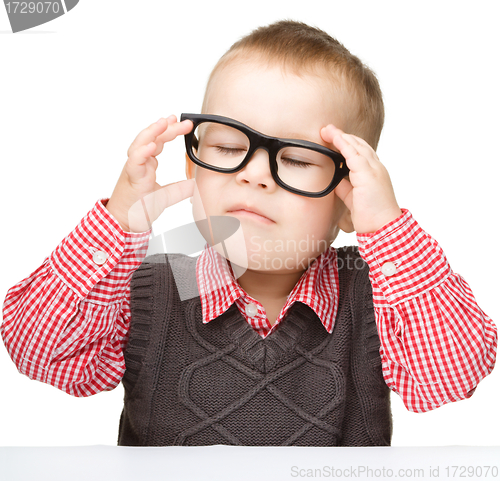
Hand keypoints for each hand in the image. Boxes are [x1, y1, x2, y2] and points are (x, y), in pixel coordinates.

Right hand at [106, 115, 194, 231]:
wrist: (126, 223)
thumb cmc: (140, 208)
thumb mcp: (167, 196)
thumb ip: (181, 188)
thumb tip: (196, 183)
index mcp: (147, 164)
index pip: (160, 141)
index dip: (170, 131)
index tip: (184, 123)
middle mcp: (139, 163)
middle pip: (151, 138)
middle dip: (166, 127)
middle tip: (181, 120)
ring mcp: (134, 169)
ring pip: (140, 144)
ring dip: (152, 132)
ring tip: (164, 122)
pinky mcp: (130, 178)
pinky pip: (134, 162)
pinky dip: (142, 152)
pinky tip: (152, 145)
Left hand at [320, 124, 401, 233]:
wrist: (382, 226)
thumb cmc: (371, 216)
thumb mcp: (354, 199)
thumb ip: (346, 188)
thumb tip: (336, 182)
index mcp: (374, 173)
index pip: (360, 152)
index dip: (347, 144)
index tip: (333, 139)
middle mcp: (376, 168)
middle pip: (359, 145)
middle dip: (342, 136)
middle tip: (327, 129)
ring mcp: (374, 169)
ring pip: (356, 146)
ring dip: (341, 136)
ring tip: (327, 130)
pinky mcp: (368, 174)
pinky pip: (354, 154)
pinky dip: (344, 144)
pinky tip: (335, 138)